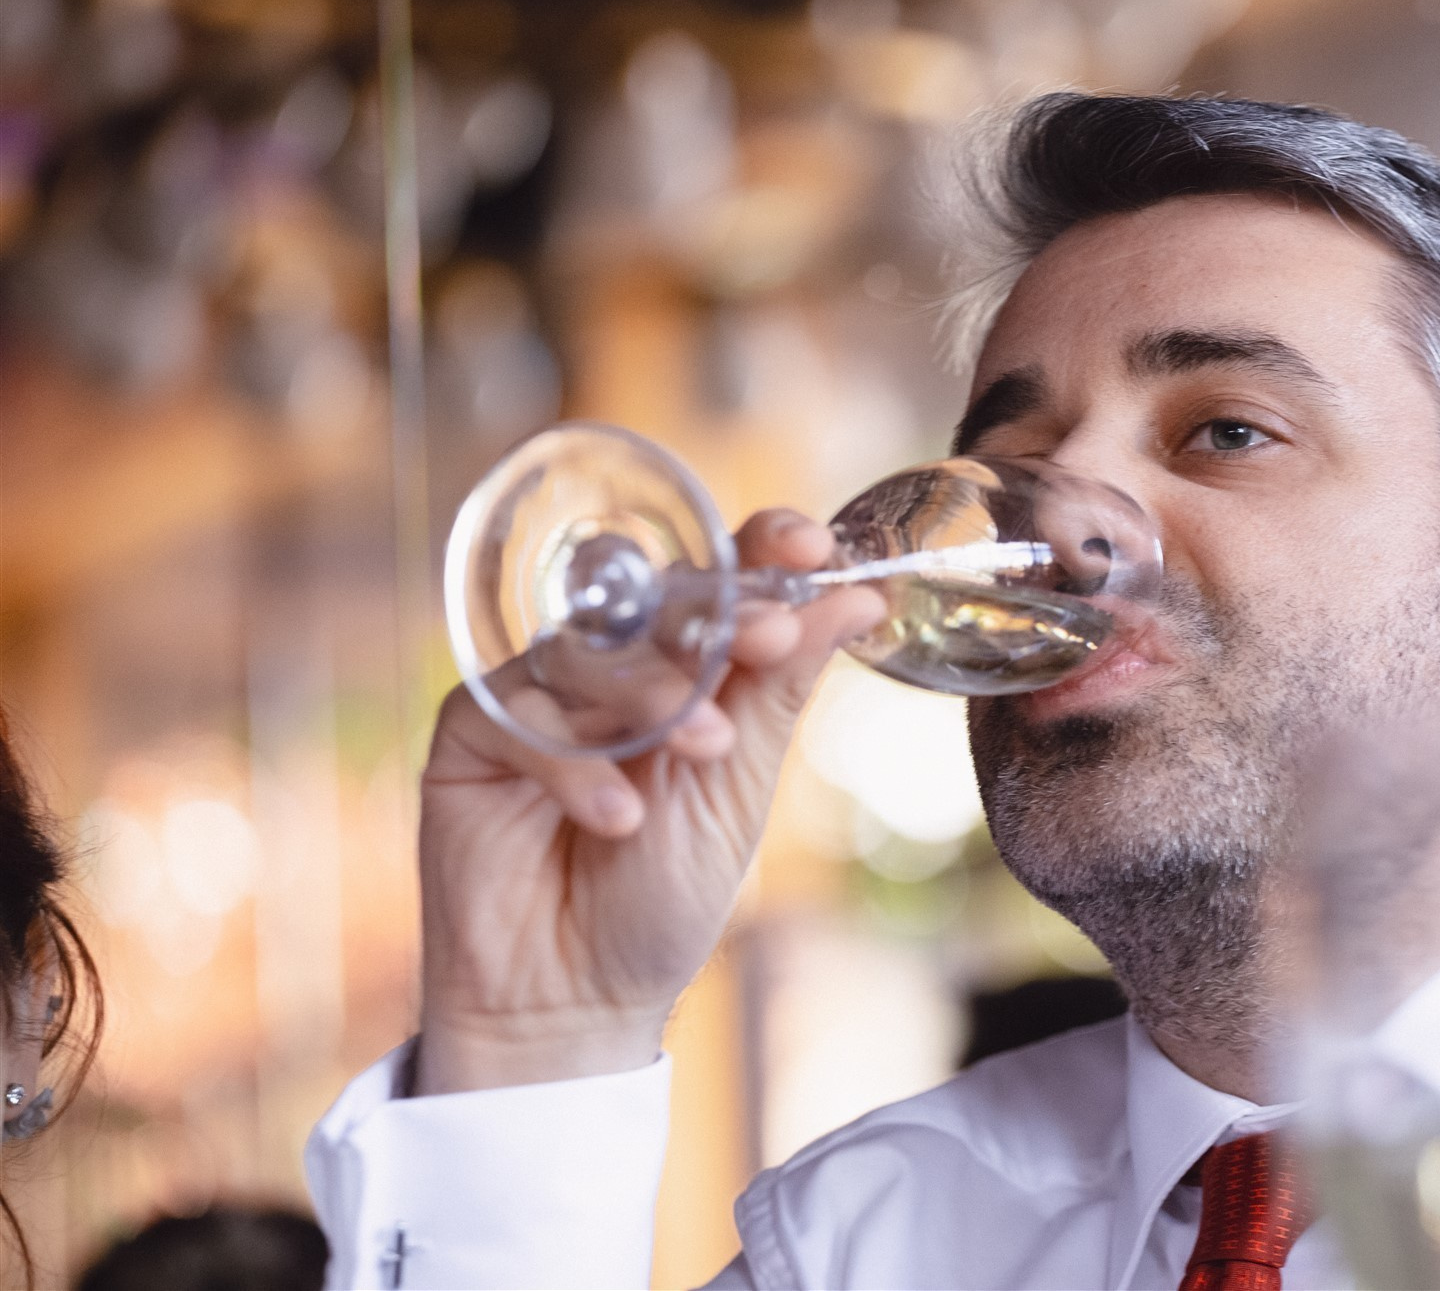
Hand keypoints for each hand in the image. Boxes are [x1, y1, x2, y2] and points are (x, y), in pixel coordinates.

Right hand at [412, 510, 884, 1094]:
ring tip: (702, 745)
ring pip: (589, 651)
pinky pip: (521, 715)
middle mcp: (611, 667)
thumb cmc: (662, 897)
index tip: (813, 546)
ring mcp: (539, 693)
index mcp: (687, 669)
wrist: (575, 1001)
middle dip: (719, 615)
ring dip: (653, 694)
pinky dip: (575, 766)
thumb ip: (780, 689)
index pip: (722, 579)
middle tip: (768, 636)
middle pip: (658, 600)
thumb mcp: (739, 790)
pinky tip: (615, 817)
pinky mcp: (472, 732)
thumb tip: (859, 597)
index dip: (763, 549)